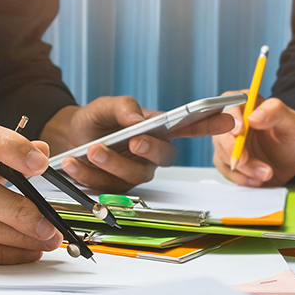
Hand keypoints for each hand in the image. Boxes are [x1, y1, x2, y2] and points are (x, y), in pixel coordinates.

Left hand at [41, 96, 231, 192]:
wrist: (67, 138)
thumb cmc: (96, 120)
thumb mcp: (106, 105)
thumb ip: (123, 107)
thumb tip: (137, 118)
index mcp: (159, 130)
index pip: (190, 127)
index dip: (211, 124)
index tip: (228, 119)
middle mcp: (153, 154)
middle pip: (165, 157)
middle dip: (151, 149)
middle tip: (134, 140)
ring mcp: (135, 173)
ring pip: (133, 174)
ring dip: (112, 162)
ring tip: (91, 149)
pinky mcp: (115, 188)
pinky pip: (106, 185)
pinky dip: (87, 173)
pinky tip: (72, 161)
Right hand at [212, 94, 294, 186]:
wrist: (292, 162)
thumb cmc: (292, 137)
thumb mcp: (292, 122)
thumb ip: (276, 112)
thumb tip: (253, 117)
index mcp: (247, 104)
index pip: (230, 103)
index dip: (231, 117)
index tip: (239, 131)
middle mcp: (234, 121)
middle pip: (219, 130)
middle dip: (231, 148)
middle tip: (245, 160)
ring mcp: (229, 142)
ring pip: (222, 153)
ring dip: (243, 167)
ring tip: (266, 173)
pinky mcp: (228, 160)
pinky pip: (226, 170)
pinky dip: (241, 178)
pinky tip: (257, 180)